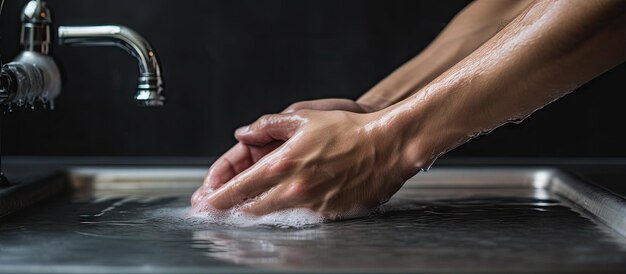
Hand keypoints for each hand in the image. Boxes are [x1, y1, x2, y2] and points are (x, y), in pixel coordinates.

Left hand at [191, 109, 421, 218]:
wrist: (387, 147)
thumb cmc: (348, 130)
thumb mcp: (305, 118)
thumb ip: (268, 125)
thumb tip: (243, 133)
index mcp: (283, 164)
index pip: (237, 189)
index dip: (215, 200)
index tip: (201, 205)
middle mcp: (293, 189)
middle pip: (249, 211)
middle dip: (227, 213)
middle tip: (213, 213)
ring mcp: (311, 206)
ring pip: (271, 219)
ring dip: (253, 216)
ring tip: (241, 212)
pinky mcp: (328, 215)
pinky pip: (299, 219)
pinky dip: (285, 215)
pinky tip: (281, 209)